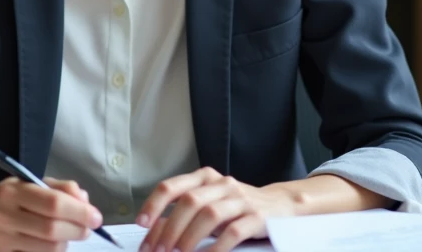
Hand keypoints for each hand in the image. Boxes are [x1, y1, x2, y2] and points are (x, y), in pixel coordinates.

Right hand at [0, 177, 103, 251]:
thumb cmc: (12, 199)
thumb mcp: (32, 183)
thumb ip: (61, 188)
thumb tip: (84, 201)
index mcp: (11, 191)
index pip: (53, 203)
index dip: (80, 212)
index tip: (96, 217)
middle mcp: (1, 216)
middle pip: (52, 230)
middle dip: (78, 230)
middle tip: (88, 228)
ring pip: (48, 249)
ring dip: (66, 242)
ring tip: (67, 234)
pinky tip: (51, 244)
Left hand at [136, 168, 291, 251]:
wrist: (280, 206)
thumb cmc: (236, 208)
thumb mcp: (209, 206)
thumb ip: (184, 215)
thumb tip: (153, 233)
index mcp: (204, 178)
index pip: (171, 186)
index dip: (153, 205)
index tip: (141, 224)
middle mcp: (221, 184)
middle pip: (189, 201)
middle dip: (170, 228)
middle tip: (159, 251)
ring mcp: (240, 198)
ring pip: (209, 214)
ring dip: (189, 237)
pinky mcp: (257, 216)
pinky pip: (233, 231)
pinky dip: (216, 247)